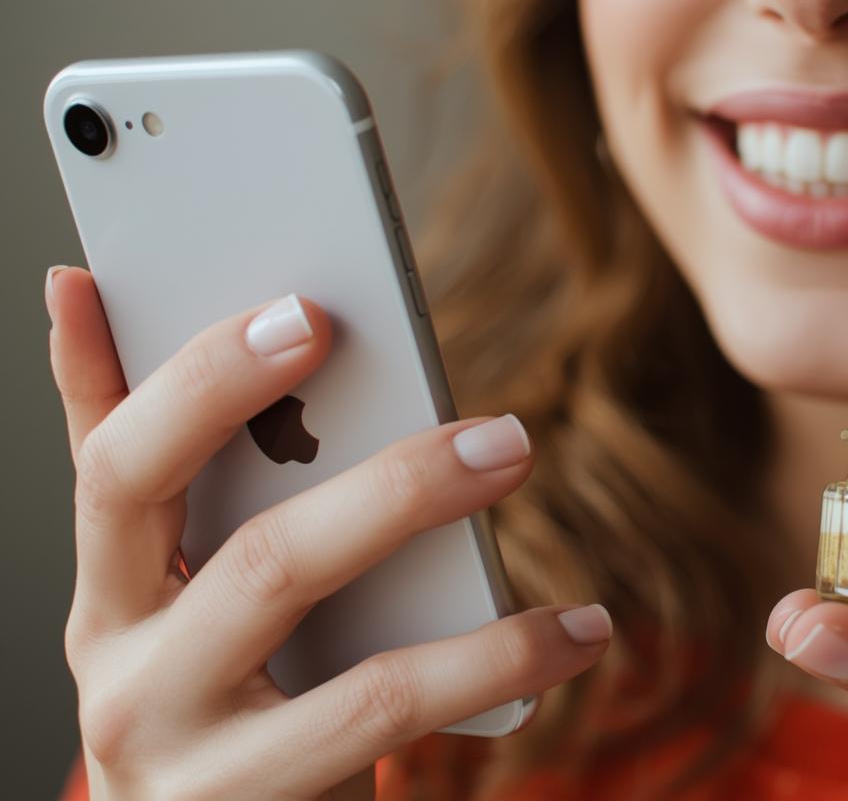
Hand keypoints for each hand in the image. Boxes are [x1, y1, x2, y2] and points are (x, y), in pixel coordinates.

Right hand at [47, 267, 609, 799]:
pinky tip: (581, 630)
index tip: (307, 308)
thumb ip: (135, 451)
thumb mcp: (162, 578)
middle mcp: (128, 679)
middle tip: (501, 428)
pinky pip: (393, 717)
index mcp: (107, 594)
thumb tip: (77, 283)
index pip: (120, 470)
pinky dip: (499, 662)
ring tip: (523, 462)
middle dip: (387, 483)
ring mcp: (194, 758)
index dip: (201, 385)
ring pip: (333, 645)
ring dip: (435, 533)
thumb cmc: (208, 687)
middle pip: (257, 559)